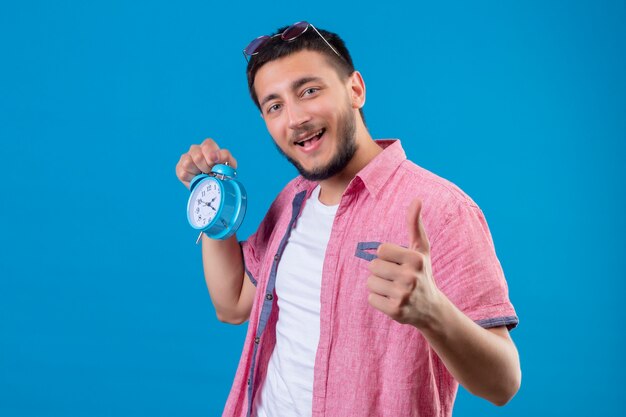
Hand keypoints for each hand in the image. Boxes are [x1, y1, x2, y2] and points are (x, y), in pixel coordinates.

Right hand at [175, 138, 237, 188]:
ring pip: (188, 163)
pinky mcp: (179, 168)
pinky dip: (191, 178)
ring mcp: (186, 157)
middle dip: (206, 168)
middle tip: (210, 172)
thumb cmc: (222, 172)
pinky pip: (183, 173)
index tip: (214, 165)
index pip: (207, 145)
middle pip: (197, 156)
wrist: (213, 185)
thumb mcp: (229, 164)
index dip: (211, 156)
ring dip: (197, 172)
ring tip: (203, 175)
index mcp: (208, 146)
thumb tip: (216, 156)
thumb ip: (226, 157)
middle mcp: (196, 149)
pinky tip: (196, 178)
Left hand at [366, 199, 441, 328]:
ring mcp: (403, 295)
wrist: (431, 309)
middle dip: (380, 271)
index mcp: (415, 259)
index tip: (397, 263)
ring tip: (393, 289)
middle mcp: (411, 277)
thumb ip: (415, 224)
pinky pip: (371, 299)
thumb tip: (416, 199)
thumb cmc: (423, 273)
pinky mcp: (396, 311)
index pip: (380, 250)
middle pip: (373, 266)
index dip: (386, 256)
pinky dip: (378, 300)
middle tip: (395, 278)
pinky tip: (392, 300)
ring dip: (378, 286)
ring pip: (370, 283)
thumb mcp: (421, 249)